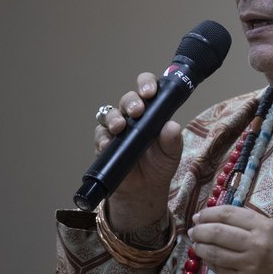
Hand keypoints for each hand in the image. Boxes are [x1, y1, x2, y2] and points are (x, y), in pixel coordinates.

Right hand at [94, 72, 182, 231]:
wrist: (144, 189)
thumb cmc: (160, 165)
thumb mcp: (171, 153)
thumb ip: (173, 140)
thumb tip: (172, 126)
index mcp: (152, 112)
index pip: (148, 89)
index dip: (146, 84)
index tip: (150, 92)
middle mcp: (133, 117)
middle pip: (127, 99)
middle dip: (131, 101)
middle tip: (137, 110)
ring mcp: (117, 129)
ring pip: (109, 114)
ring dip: (113, 117)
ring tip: (120, 126)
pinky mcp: (105, 143)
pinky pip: (99, 135)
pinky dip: (102, 138)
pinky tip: (107, 144)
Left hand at [188, 206, 272, 273]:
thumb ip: (252, 225)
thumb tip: (221, 220)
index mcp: (264, 227)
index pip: (227, 214)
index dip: (209, 213)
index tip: (199, 215)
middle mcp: (255, 245)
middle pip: (216, 232)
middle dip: (199, 230)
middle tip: (193, 230)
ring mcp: (247, 266)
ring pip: (213, 253)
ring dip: (200, 247)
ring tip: (196, 244)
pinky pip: (220, 271)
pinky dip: (211, 264)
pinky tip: (209, 260)